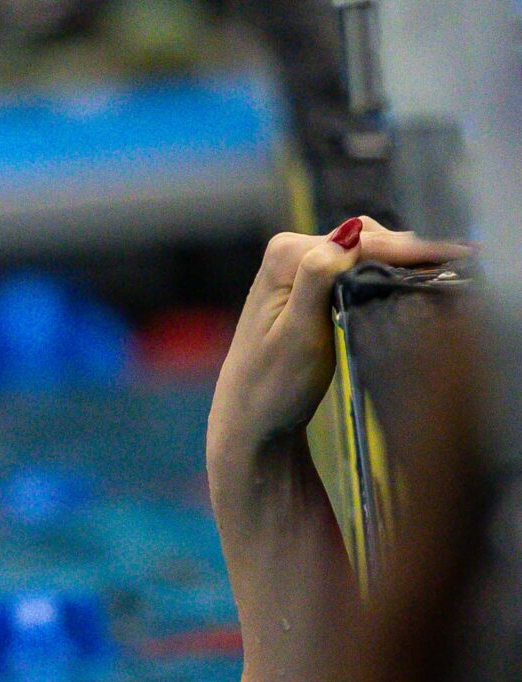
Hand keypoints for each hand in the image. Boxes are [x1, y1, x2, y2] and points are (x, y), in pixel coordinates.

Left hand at [207, 217, 464, 460]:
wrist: (252, 416)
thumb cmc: (273, 384)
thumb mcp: (298, 333)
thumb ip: (319, 278)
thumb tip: (350, 234)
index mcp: (285, 256)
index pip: (361, 241)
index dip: (408, 249)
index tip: (455, 258)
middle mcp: (289, 251)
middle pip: (367, 239)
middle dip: (410, 251)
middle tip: (460, 264)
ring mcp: (299, 267)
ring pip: (366, 251)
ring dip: (402, 260)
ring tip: (448, 271)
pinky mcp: (309, 286)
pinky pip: (357, 268)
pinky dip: (387, 272)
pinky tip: (415, 281)